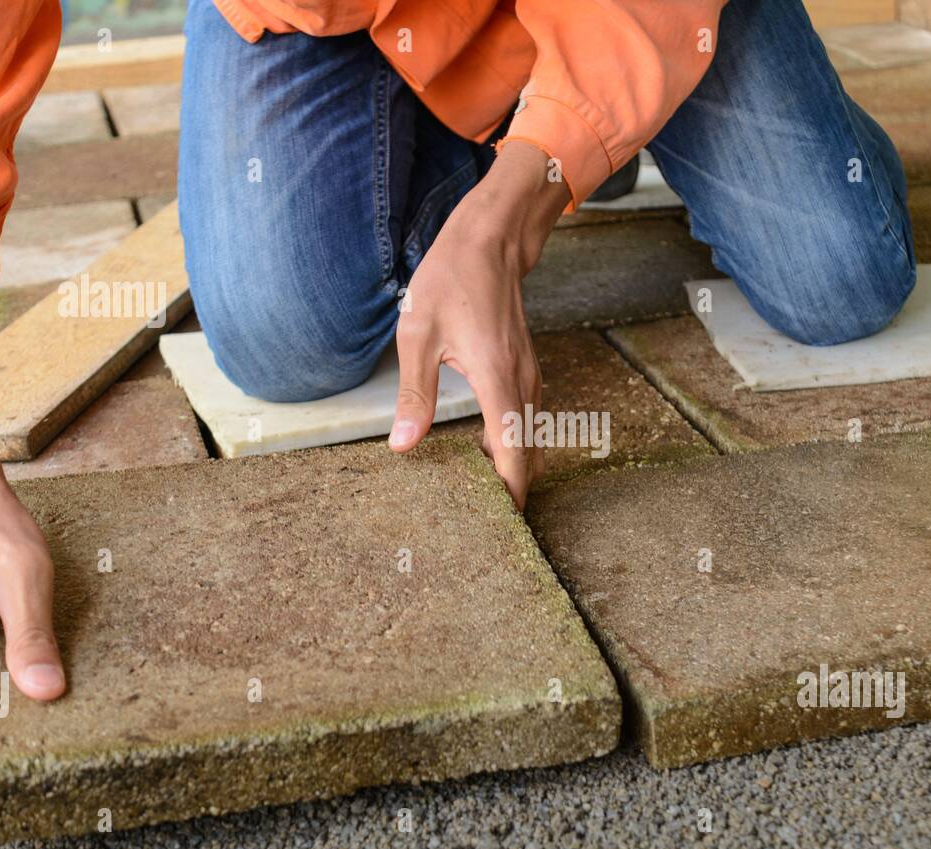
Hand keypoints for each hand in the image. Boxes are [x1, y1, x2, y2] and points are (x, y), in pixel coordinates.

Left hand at [388, 141, 569, 509]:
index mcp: (497, 381)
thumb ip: (414, 395)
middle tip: (482, 525)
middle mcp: (521, 384)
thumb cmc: (452, 280)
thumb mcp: (418, 336)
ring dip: (508, 467)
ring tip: (478, 498)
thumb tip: (403, 445)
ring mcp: (528, 376)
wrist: (491, 239)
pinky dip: (508, 443)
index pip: (511, 454)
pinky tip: (479, 453)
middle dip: (509, 490)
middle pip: (525, 455)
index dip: (509, 494)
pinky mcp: (524, 369)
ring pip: (526, 438)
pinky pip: (522, 419)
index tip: (500, 527)